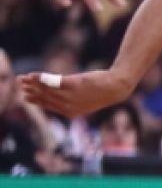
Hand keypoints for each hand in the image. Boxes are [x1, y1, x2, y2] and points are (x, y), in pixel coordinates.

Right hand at [19, 68, 135, 119]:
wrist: (116, 87)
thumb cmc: (101, 92)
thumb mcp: (83, 99)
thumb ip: (69, 99)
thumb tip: (57, 95)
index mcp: (70, 112)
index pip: (48, 106)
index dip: (36, 100)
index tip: (25, 96)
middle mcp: (68, 106)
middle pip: (44, 97)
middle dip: (31, 90)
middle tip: (20, 84)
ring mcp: (71, 95)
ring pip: (46, 89)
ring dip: (32, 83)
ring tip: (23, 78)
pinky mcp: (74, 84)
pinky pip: (53, 81)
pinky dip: (41, 78)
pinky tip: (33, 75)